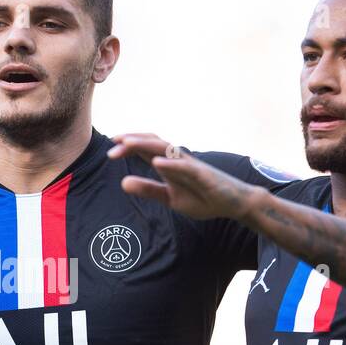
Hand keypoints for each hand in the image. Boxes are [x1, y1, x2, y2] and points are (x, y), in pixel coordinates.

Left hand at [112, 134, 252, 220]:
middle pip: (153, 143)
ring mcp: (191, 165)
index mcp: (168, 164)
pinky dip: (170, 164)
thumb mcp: (170, 197)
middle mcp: (178, 160)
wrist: (234, 203)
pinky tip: (155, 163)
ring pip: (166, 149)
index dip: (128, 146)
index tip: (111, 149)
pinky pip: (184, 167)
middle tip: (112, 143)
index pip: (145, 149)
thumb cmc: (202, 197)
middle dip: (132, 141)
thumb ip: (148, 189)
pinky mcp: (204, 175)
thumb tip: (123, 183)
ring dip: (146, 144)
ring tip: (127, 143)